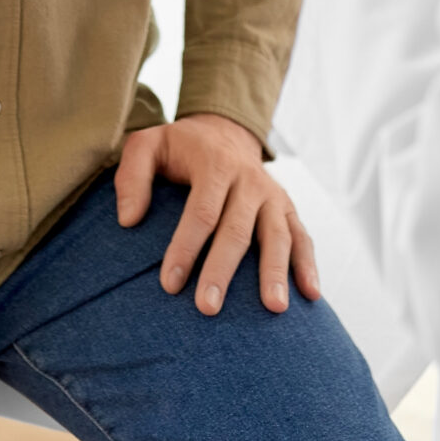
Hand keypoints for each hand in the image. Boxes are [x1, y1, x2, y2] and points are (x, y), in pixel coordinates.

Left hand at [114, 112, 322, 316]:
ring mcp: (272, 195)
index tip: (170, 284)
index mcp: (215, 164)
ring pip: (277, 235)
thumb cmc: (180, 148)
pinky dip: (308, 265)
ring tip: (273, 308)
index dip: (185, 248)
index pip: (201, 211)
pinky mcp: (288, 209)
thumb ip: (132, 176)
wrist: (224, 132)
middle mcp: (249, 180)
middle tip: (207, 308)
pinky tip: (311, 295)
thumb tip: (128, 220)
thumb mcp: (147, 145)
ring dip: (275, 272)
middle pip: (237, 229)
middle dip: (222, 270)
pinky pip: (303, 237)